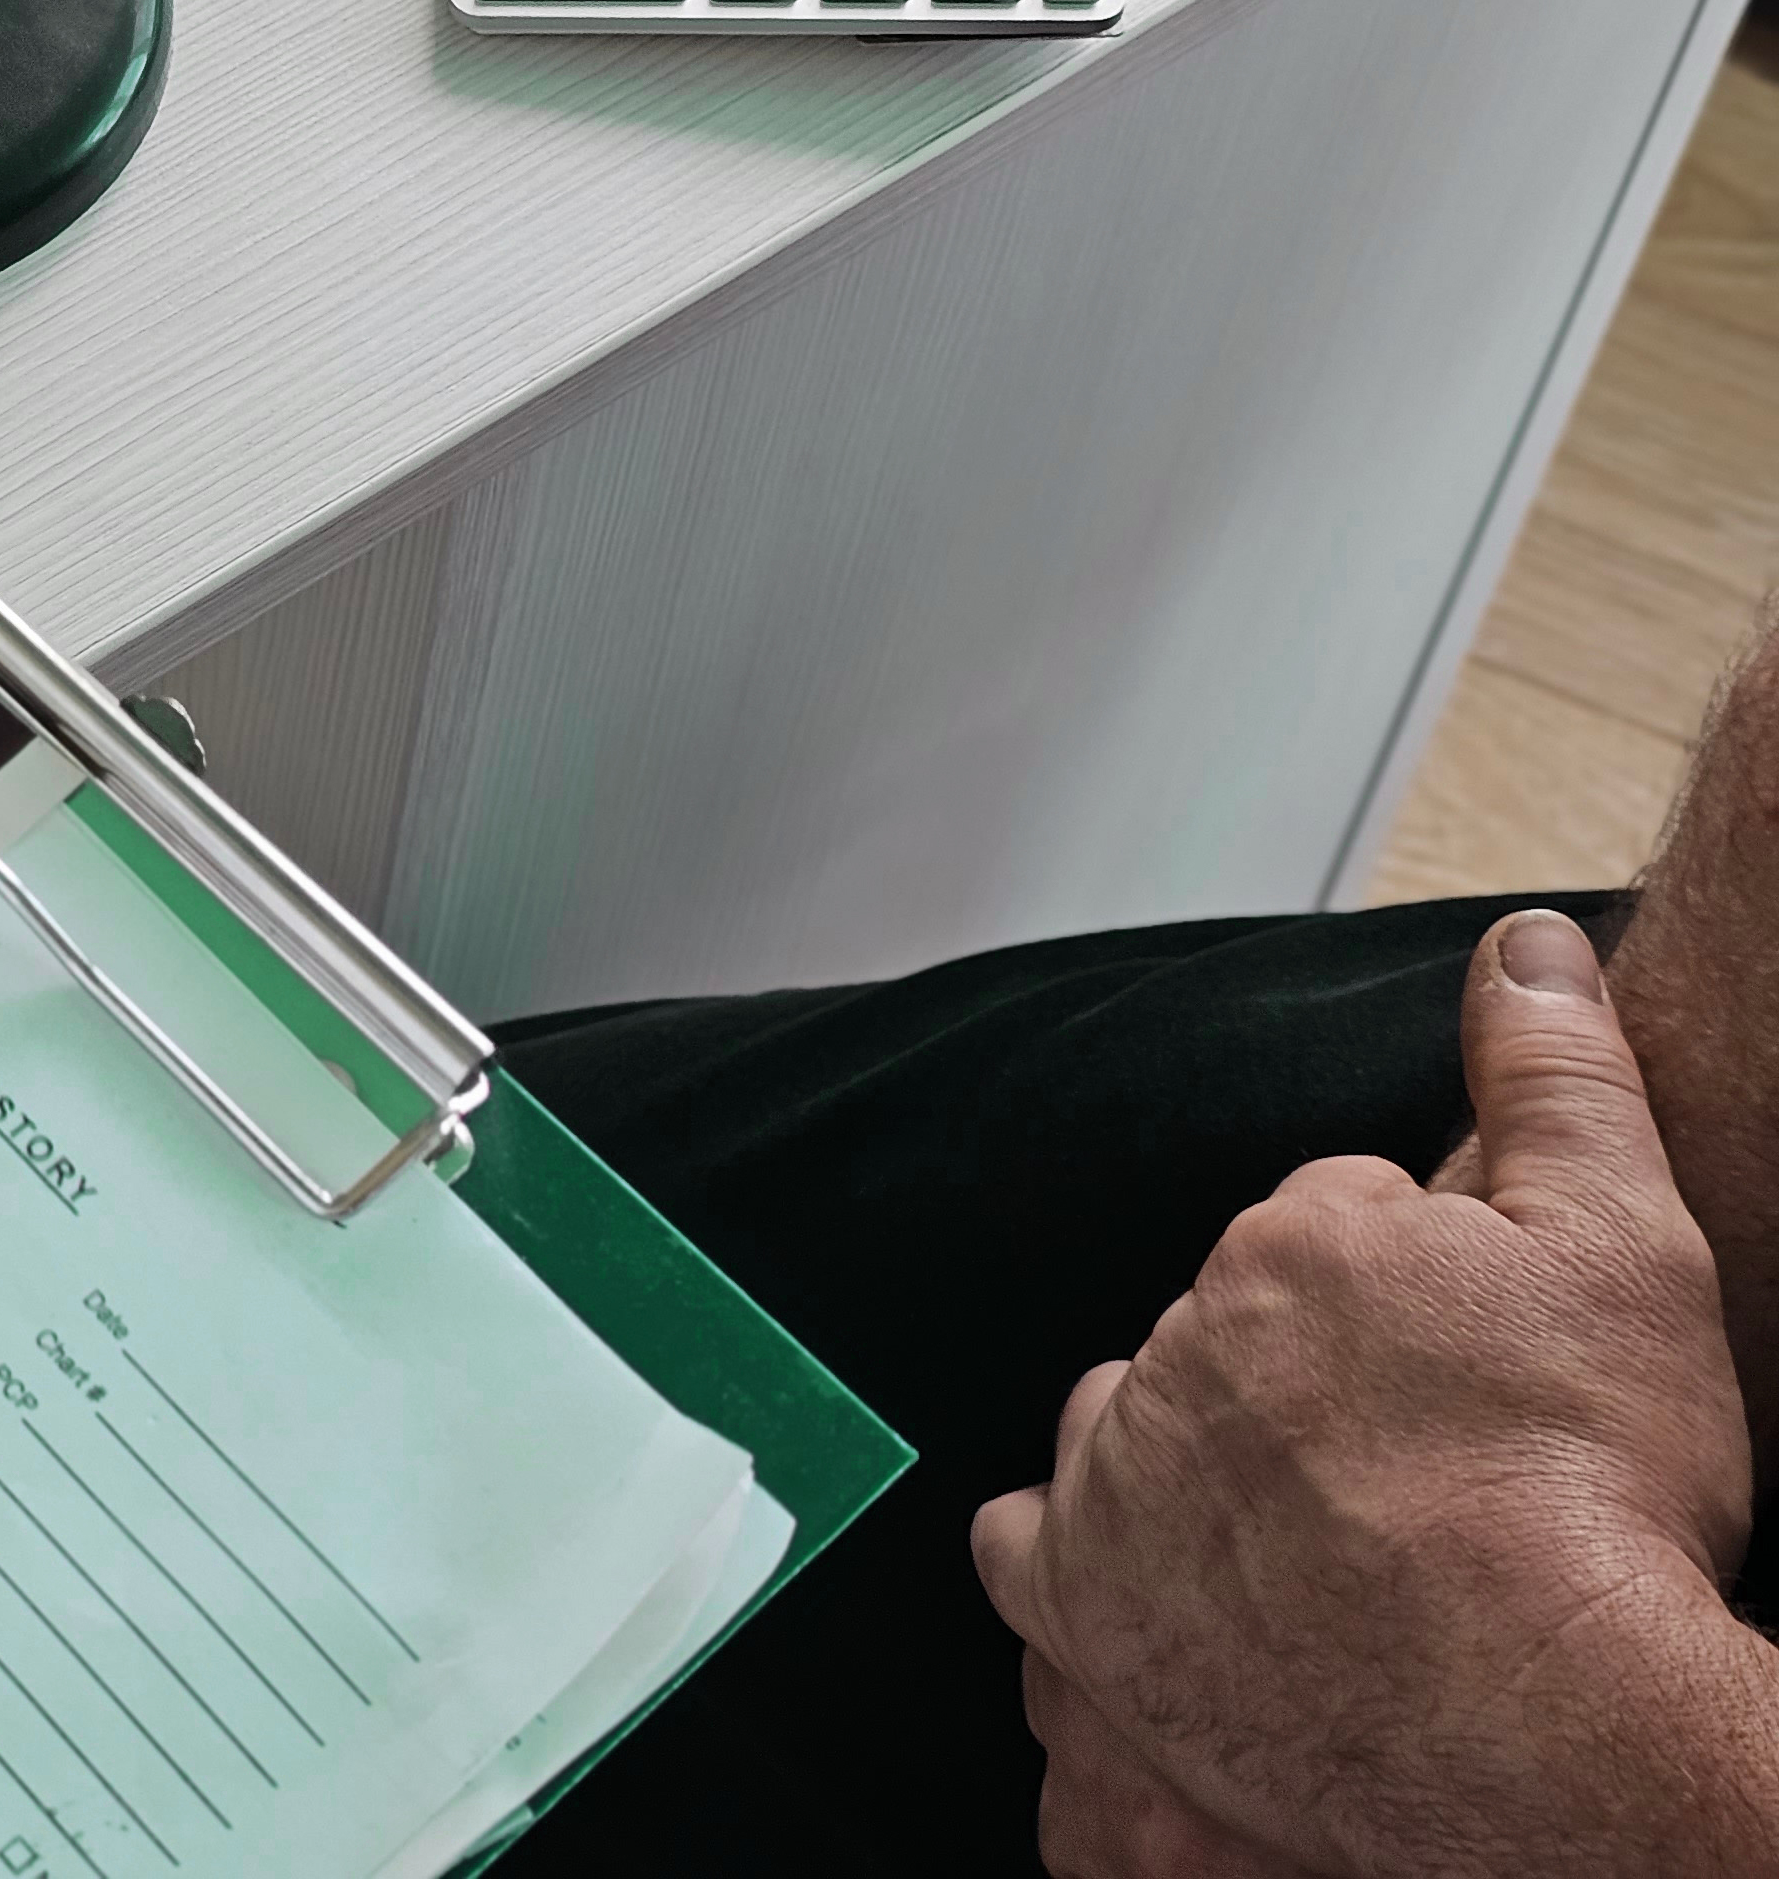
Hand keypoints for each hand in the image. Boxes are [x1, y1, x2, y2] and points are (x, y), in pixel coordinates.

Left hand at [974, 911, 1774, 1877]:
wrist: (1550, 1714)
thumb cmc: (1597, 1494)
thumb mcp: (1627, 1245)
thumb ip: (1559, 1076)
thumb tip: (1522, 943)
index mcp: (1288, 1243)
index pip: (1330, 1232)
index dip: (1414, 1300)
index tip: (1474, 1370)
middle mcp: (1177, 1340)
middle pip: (1235, 1330)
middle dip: (1309, 1378)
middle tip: (1416, 1469)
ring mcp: (1116, 1474)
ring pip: (1136, 1426)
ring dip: (1199, 1461)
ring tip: (1315, 1535)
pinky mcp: (1079, 1603)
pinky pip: (1031, 1548)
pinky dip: (1085, 1559)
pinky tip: (1162, 1582)